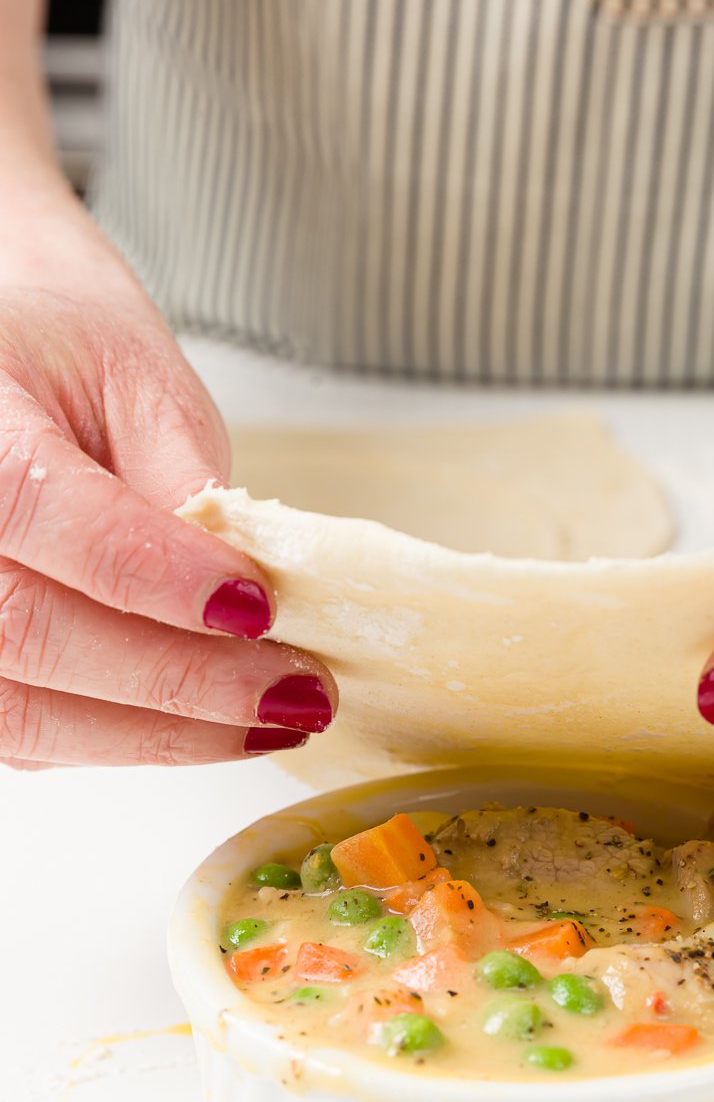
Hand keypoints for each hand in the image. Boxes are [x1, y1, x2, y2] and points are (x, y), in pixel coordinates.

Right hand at [0, 273, 335, 769]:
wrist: (10, 370)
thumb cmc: (69, 361)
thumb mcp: (143, 386)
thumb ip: (184, 484)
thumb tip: (249, 597)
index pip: (40, 511)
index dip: (154, 573)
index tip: (257, 605)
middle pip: (25, 632)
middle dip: (179, 678)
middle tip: (297, 690)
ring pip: (25, 710)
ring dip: (162, 732)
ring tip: (274, 719)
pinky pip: (32, 736)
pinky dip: (131, 740)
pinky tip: (215, 726)